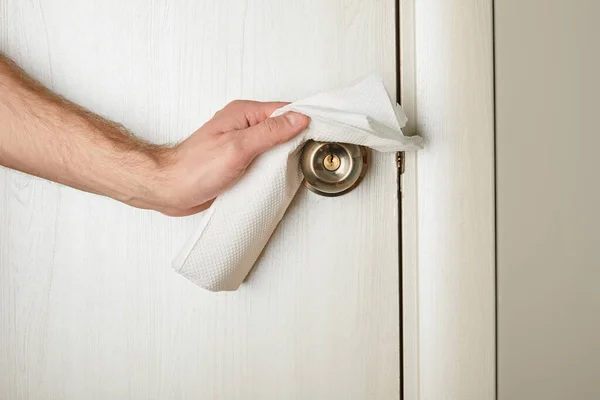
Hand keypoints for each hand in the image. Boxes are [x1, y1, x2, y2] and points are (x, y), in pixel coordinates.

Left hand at [152, 101, 308, 215]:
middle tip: (313, 151)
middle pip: (282, 127)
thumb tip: (298, 119)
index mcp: (243, 114)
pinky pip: (264, 161)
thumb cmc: (195, 169)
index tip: (322, 132)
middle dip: (298, 139)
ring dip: (286, 156)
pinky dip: (274, 169)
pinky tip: (280, 177)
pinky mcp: (239, 162)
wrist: (170, 190)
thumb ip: (270, 132)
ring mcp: (241, 145)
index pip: (284, 110)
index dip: (305, 121)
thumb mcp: (239, 147)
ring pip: (274, 146)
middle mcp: (243, 126)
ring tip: (300, 166)